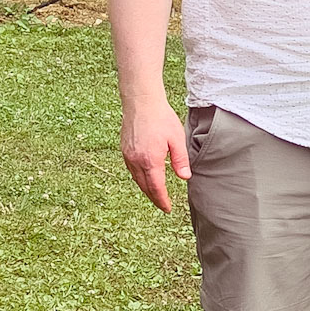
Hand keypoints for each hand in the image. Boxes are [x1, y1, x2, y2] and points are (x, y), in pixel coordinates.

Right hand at [121, 97, 190, 211]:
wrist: (141, 102)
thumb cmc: (161, 118)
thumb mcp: (176, 139)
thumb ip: (180, 160)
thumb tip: (185, 178)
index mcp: (150, 160)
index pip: (156, 187)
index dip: (162, 200)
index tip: (168, 208)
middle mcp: (136, 160)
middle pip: (145, 186)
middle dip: (154, 198)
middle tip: (163, 205)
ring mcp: (128, 155)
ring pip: (136, 179)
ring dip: (146, 189)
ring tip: (155, 194)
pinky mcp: (124, 149)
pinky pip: (131, 170)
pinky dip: (139, 178)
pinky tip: (145, 177)